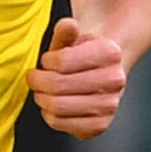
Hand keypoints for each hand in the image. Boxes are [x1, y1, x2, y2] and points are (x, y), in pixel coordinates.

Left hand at [27, 16, 128, 138]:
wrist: (100, 75)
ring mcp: (109, 106)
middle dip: (38, 81)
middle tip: (35, 78)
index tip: (48, 61)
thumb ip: (66, 31)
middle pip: (57, 86)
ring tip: (43, 90)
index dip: (47, 62)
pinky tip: (53, 104)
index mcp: (110, 53)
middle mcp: (115, 81)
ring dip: (41, 98)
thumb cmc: (81, 56)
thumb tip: (67, 25)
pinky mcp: (99, 126)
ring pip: (57, 107)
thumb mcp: (72, 39)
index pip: (63, 62)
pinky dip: (48, 114)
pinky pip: (60, 123)